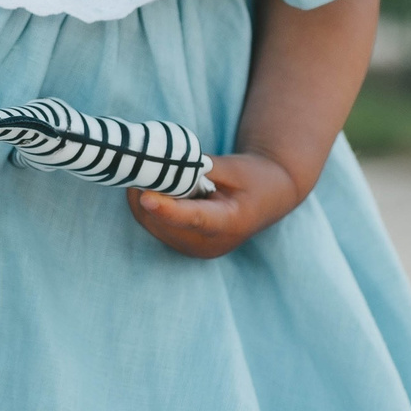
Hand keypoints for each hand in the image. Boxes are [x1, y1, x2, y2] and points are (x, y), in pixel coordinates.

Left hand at [127, 150, 309, 258]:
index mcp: (229, 224)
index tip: (146, 197)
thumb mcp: (234, 167)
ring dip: (143, 198)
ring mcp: (194, 248)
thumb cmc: (255, 178)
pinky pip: (153, 224)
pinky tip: (156, 185)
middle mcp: (209, 244)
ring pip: (153, 224)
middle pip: (164, 222)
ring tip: (152, 171)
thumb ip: (199, 166)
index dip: (167, 209)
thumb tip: (163, 161)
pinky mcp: (183, 244)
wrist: (268, 197)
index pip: (194, 219)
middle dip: (148, 193)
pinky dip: (147, 204)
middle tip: (141, 162)